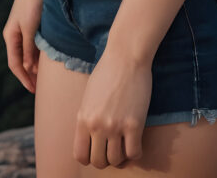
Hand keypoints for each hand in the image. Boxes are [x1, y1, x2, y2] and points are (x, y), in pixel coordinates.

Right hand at [2, 0, 42, 94]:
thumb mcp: (30, 28)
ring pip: (26, 53)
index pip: (15, 64)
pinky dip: (37, 54)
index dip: (24, 78)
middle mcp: (14, 34)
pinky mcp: (30, 23)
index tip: (33, 90)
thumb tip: (27, 68)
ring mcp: (22, 29)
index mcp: (10, 37)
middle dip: (28, 75)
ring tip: (43, 78)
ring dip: (33, 65)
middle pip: (19, 60)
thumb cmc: (32, 3)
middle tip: (38, 89)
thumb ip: (28, 48)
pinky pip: (32, 44)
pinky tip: (45, 60)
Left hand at [74, 48, 151, 167]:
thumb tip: (90, 138)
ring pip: (116, 160)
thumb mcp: (89, 96)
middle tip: (113, 150)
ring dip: (121, 157)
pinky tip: (136, 143)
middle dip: (106, 159)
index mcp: (82, 118)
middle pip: (98, 161)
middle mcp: (96, 125)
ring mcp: (115, 126)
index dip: (89, 158)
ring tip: (125, 146)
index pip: (80, 156)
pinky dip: (136, 153)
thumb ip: (87, 117)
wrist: (126, 55)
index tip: (98, 152)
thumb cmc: (108, 71)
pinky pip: (134, 153)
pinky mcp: (134, 124)